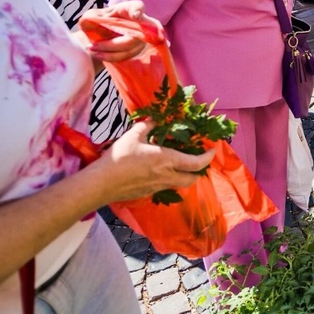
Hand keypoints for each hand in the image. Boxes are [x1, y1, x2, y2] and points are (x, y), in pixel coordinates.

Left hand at [78, 1, 147, 62]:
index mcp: (130, 9)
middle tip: (92, 47)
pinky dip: (110, 57)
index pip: (138, 7)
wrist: (105, 33)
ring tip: (91, 50)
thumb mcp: (92, 16)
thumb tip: (86, 22)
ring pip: (128, 50)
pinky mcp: (138, 50)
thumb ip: (89, 17)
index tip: (135, 15)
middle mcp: (141, 23)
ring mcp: (142, 38)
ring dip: (108, 53)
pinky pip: (126, 56)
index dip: (138, 11)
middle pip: (131, 37)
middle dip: (110, 45)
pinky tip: (98, 54)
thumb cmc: (101, 21)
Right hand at [96, 121, 216, 203]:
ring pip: (179, 185)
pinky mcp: (147, 194)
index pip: (196, 163)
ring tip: (181, 165)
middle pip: (192, 179)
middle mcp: (167, 176)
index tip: (212, 150)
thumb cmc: (119, 157)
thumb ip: (148, 126)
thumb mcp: (134, 135)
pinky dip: (169, 180)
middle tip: (199, 161)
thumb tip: (155, 120)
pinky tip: (160, 172)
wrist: (101, 183)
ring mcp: (157, 187)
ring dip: (184, 176)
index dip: (208, 158)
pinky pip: (165, 188)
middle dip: (199, 172)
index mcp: (167, 160)